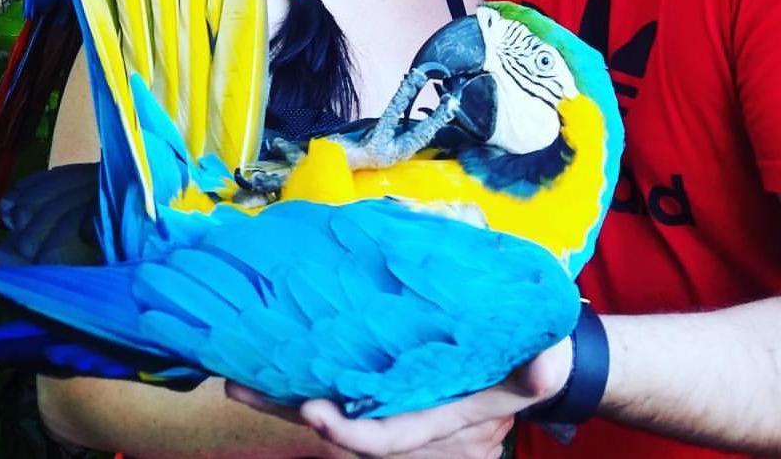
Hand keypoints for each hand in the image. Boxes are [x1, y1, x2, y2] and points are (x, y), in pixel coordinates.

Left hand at [227, 338, 571, 457]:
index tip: (319, 414)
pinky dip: (306, 362)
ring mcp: (393, 387)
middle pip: (340, 418)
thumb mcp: (544, 361)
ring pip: (331, 395)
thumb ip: (541, 367)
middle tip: (238, 386)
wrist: (533, 354)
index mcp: (440, 413)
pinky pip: (340, 369)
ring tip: (235, 369)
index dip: (352, 432)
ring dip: (284, 387)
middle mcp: (408, 405)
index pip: (389, 435)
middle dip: (290, 408)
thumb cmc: (535, 358)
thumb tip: (542, 367)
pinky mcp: (387, 364)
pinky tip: (274, 345)